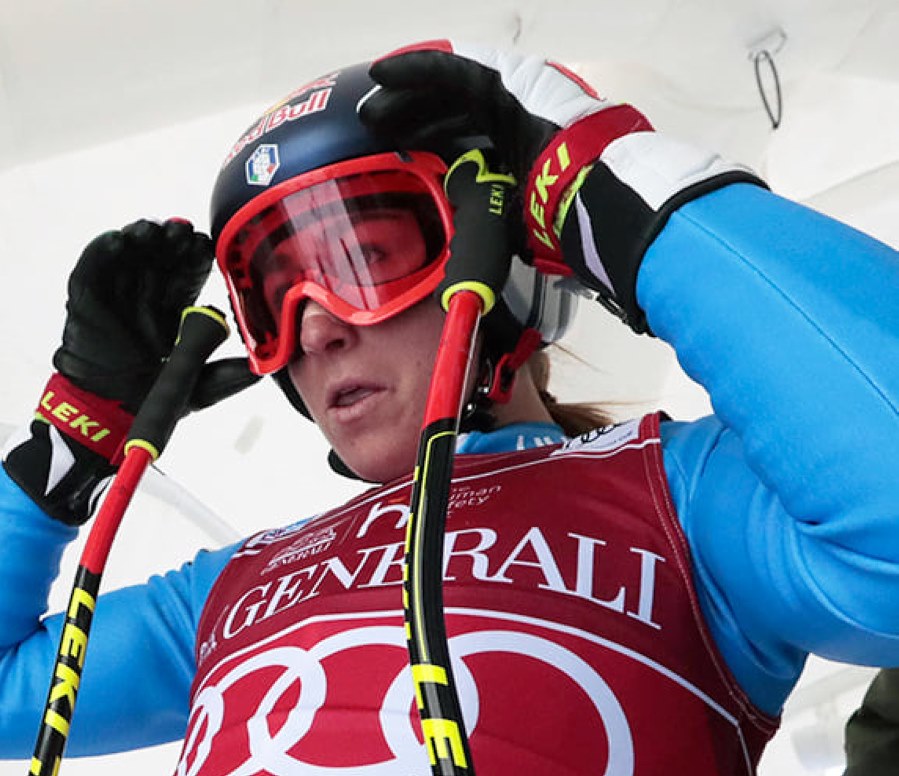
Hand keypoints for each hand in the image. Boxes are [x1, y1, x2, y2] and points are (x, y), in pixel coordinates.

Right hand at [2, 219, 259, 523]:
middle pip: (162, 257)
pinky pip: (92, 269)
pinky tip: (117, 241)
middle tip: (183, 231)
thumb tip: (265, 370)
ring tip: (153, 231)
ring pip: (130, 255)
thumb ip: (231, 376)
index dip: (197, 257)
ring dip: (141, 238)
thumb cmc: (152, 397)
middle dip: (173, 241)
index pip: (189, 274)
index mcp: (175, 309)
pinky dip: (102, 252)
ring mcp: (116, 294)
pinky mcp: (87, 299)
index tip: (206, 245)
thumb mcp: (202, 386)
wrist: (109, 413)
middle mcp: (147, 296)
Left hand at [361, 40, 761, 331]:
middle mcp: (517, 117)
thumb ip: (489, 231)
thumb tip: (466, 275)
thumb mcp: (515, 229)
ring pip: (447, 90)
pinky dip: (416, 71)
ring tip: (372, 110)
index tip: (404, 158)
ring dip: (407, 99)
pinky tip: (384, 77)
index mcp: (519, 150)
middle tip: (379, 133)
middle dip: (413, 121)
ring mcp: (514, 94)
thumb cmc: (564, 222)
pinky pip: (452, 70)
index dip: (432, 144)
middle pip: (452, 113)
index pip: (466, 141)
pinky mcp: (507, 79)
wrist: (597, 199)